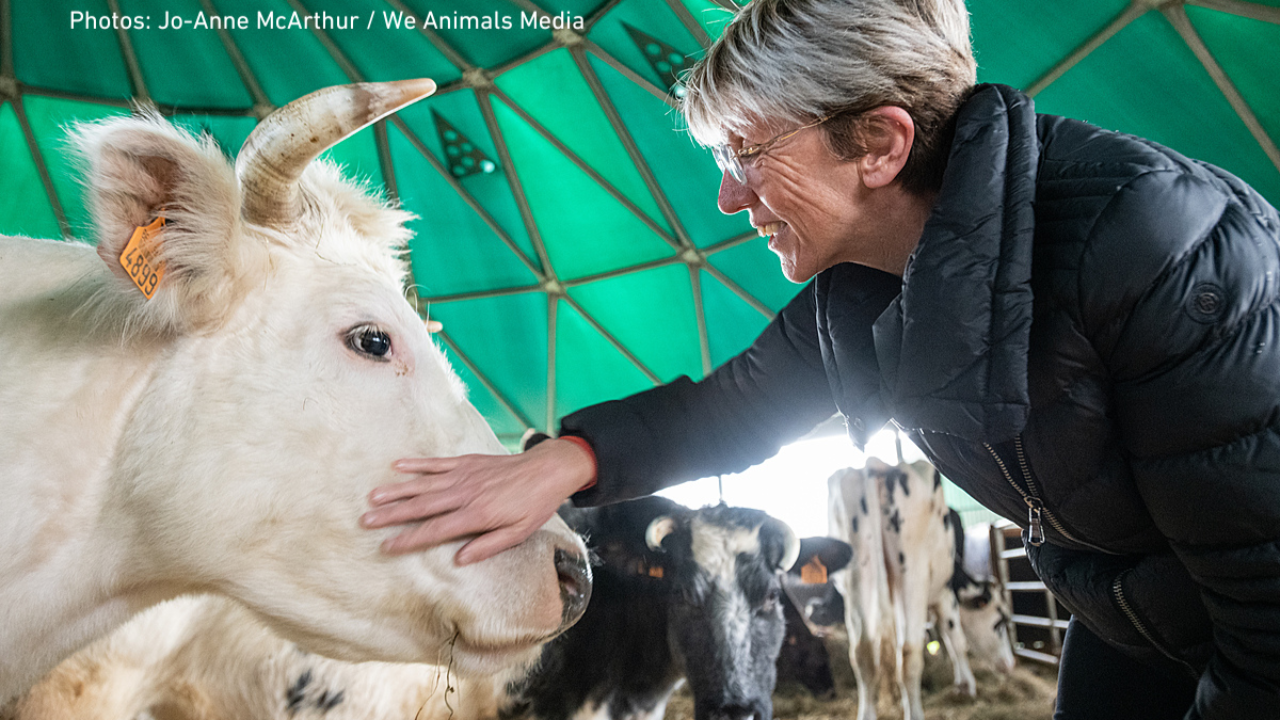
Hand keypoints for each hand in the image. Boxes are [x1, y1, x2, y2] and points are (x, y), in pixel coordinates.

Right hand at [360, 438, 594, 564]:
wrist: (548, 470)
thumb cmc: (534, 505)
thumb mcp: (518, 533)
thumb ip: (487, 546)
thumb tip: (459, 560)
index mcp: (477, 515)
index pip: (436, 530)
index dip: (409, 539)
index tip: (387, 546)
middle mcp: (466, 494)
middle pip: (422, 506)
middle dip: (392, 515)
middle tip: (366, 521)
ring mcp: (464, 475)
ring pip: (424, 484)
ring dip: (397, 490)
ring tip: (373, 497)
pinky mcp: (467, 462)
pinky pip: (438, 463)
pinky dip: (417, 465)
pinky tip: (398, 466)